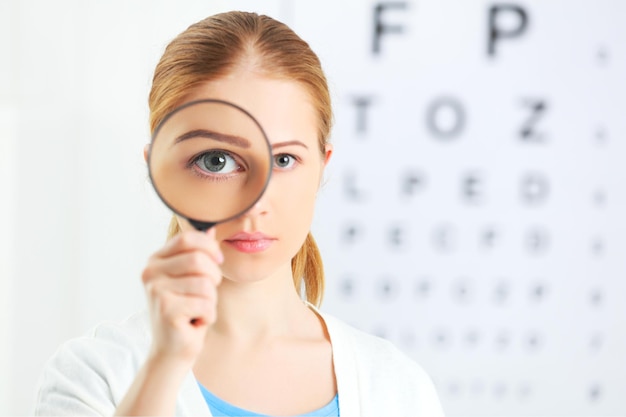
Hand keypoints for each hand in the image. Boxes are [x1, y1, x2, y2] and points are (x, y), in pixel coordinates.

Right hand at [141, 228, 222, 366]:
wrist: (172, 352)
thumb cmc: (186, 313)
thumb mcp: (192, 279)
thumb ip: (198, 254)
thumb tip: (212, 227)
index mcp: (156, 260)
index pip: (188, 238)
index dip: (210, 247)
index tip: (217, 261)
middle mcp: (150, 272)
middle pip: (199, 260)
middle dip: (213, 278)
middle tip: (206, 295)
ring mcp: (156, 291)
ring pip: (205, 283)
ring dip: (211, 300)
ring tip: (197, 310)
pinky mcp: (166, 310)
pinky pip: (206, 303)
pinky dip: (208, 315)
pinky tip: (194, 323)